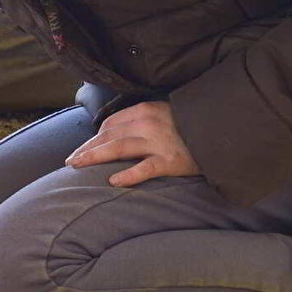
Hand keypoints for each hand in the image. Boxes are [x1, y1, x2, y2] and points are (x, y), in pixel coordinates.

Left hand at [65, 101, 199, 187]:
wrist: (220, 132)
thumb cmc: (189, 126)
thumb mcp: (163, 114)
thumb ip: (141, 121)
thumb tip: (114, 133)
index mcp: (145, 111)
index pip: (110, 124)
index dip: (94, 136)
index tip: (83, 147)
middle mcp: (148, 124)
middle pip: (109, 135)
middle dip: (87, 148)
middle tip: (71, 160)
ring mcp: (159, 142)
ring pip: (119, 148)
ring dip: (95, 156)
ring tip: (78, 165)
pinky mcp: (170, 161)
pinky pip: (145, 168)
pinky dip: (128, 175)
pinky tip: (113, 181)